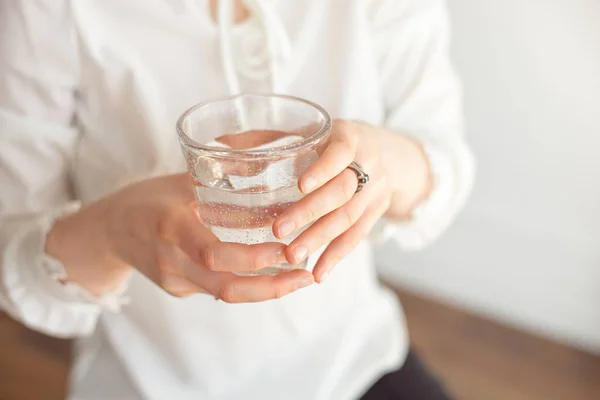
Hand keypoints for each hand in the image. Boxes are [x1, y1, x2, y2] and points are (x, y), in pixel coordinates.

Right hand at [47, 174, 313, 301]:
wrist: (107, 231)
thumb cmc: (148, 198)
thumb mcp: (181, 180)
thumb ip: (222, 174)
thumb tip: (270, 158)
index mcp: (170, 227)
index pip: (215, 254)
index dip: (254, 258)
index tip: (287, 248)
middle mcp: (172, 261)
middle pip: (227, 287)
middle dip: (272, 286)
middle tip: (307, 274)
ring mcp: (174, 280)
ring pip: (227, 295)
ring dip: (267, 291)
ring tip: (301, 279)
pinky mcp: (179, 289)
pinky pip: (218, 292)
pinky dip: (249, 286)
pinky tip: (274, 275)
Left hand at [273, 120, 394, 282]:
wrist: (390, 154)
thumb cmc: (336, 140)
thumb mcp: (312, 130)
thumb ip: (271, 138)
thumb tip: (219, 145)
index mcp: (349, 138)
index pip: (340, 154)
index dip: (322, 170)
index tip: (300, 186)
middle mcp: (368, 164)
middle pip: (342, 192)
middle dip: (310, 212)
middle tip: (279, 230)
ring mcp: (375, 191)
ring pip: (349, 218)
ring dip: (320, 239)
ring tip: (292, 256)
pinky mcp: (375, 213)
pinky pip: (357, 237)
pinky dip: (337, 256)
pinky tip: (319, 273)